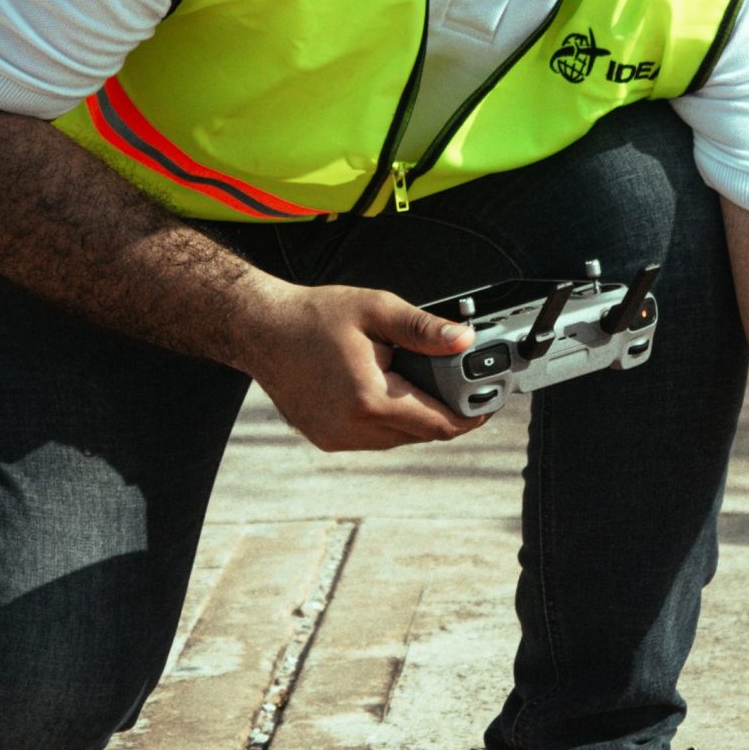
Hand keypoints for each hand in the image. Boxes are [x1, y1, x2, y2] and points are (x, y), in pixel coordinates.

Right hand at [238, 279, 486, 452]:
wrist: (260, 329)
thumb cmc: (314, 316)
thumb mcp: (376, 310)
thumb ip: (423, 328)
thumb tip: (464, 339)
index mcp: (371, 400)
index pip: (439, 425)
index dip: (470, 417)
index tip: (488, 404)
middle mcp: (354, 428)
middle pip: (422, 434)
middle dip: (443, 411)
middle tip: (457, 384)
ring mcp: (338, 438)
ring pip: (398, 439)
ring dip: (415, 417)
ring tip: (417, 382)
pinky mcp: (327, 439)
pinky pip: (373, 438)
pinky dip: (388, 420)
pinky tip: (386, 390)